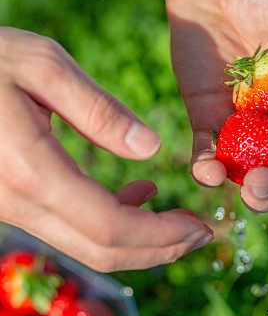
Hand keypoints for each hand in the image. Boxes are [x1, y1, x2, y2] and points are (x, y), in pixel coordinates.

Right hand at [0, 28, 212, 270]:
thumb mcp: (42, 64)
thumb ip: (98, 110)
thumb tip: (152, 149)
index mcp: (31, 169)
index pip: (109, 227)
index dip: (161, 236)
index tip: (200, 226)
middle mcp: (18, 202)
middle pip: (100, 252)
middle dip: (159, 249)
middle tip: (200, 233)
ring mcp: (11, 208)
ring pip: (84, 246)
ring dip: (137, 240)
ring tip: (178, 215)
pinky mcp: (11, 202)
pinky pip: (66, 228)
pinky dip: (109, 224)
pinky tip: (137, 195)